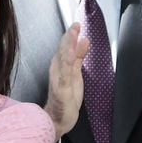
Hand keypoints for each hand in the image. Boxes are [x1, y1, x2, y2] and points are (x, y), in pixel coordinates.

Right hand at [45, 22, 88, 137]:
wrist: (58, 119)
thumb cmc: (66, 97)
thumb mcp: (75, 73)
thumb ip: (79, 57)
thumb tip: (84, 39)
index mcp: (60, 65)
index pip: (65, 47)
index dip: (70, 35)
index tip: (76, 24)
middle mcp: (57, 70)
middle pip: (63, 50)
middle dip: (69, 37)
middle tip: (76, 25)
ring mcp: (58, 79)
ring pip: (63, 59)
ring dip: (68, 46)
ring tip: (73, 34)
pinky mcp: (61, 89)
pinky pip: (64, 75)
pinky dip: (67, 65)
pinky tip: (71, 56)